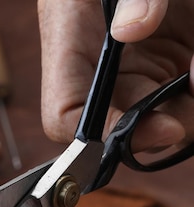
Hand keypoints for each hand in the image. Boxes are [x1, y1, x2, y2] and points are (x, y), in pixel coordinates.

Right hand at [38, 0, 193, 151]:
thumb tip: (133, 30)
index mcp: (70, 42)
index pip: (67, 117)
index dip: (107, 134)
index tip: (161, 128)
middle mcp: (102, 67)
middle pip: (123, 126)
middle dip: (169, 121)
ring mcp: (139, 67)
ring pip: (164, 117)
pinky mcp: (171, 61)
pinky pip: (189, 96)